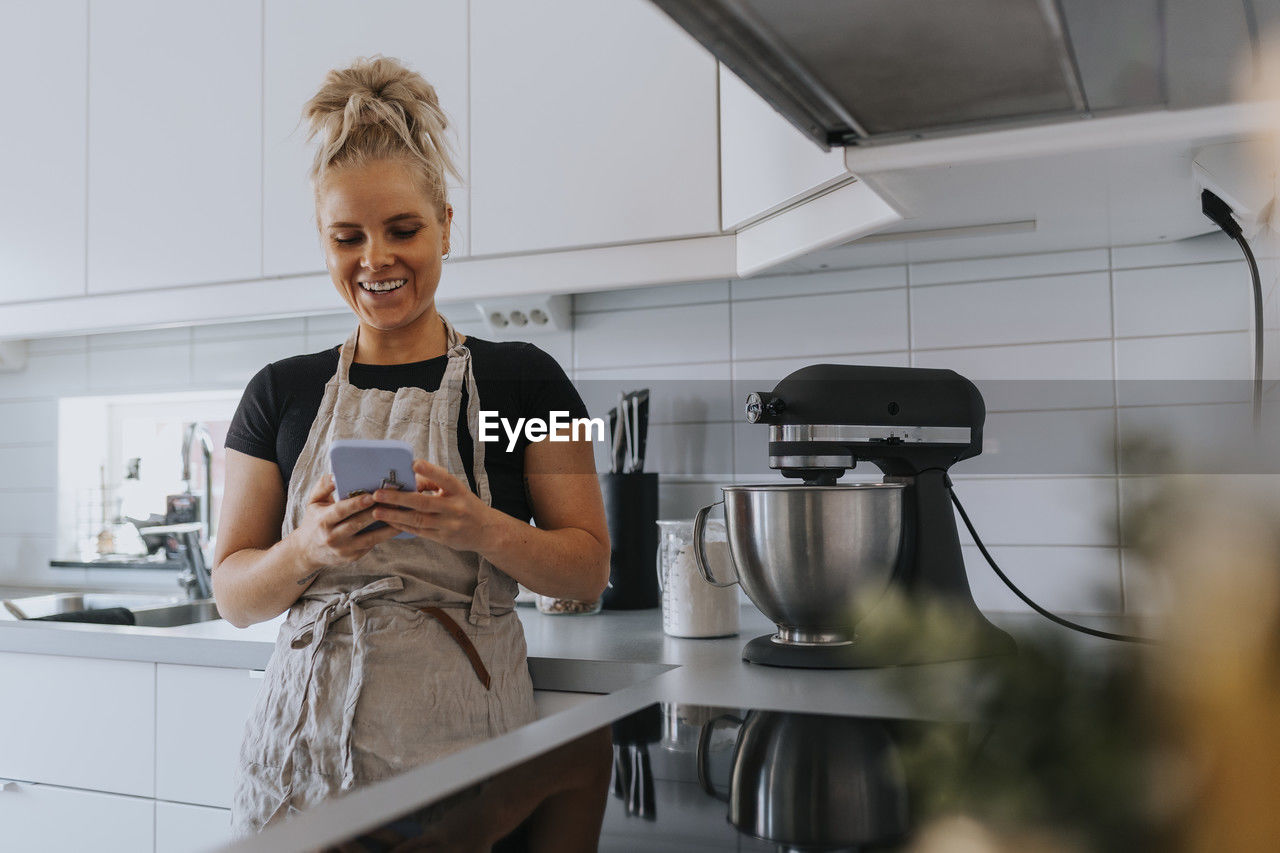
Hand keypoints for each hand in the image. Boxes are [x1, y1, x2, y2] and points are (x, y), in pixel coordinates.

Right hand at [290, 475, 402, 578]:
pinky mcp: (353, 557)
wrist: (308, 551)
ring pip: (370, 538)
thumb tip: (337, 474)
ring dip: (387, 527)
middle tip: (395, 501)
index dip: (356, 504)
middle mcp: (332, 537)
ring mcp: (344, 549)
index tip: (371, 496)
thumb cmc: (314, 520)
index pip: (341, 511)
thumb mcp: (313, 502)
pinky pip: (371, 544)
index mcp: (322, 521)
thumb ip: (324, 486)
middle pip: (358, 524)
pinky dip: (384, 535)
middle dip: (377, 512)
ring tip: (402, 514)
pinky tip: (397, 525)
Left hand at [372, 460, 498, 551]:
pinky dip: (403, 526)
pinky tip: (389, 522)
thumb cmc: (466, 505)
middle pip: (423, 502)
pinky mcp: (443, 538)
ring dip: (395, 515)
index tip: (414, 463)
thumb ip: (435, 483)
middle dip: (398, 498)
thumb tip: (409, 480)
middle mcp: (455, 508)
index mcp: (459, 491)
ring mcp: (449, 525)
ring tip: (377, 511)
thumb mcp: (456, 491)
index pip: (444, 479)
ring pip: (417, 520)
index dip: (430, 471)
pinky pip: (419, 532)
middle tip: (378, 494)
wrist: (486, 531)